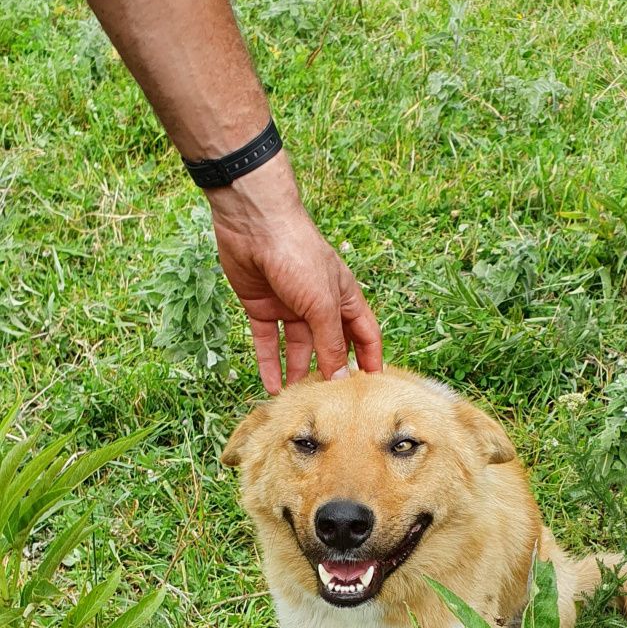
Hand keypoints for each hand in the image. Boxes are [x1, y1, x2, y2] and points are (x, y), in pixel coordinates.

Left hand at [207, 150, 382, 391]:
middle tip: (330, 402)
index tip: (370, 388)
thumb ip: (331, 342)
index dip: (370, 359)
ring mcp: (290, 306)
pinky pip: (268, 342)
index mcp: (343, 297)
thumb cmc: (299, 254)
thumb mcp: (322, 304)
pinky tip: (270, 386)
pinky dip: (269, 363)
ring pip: (298, 347)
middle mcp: (319, 303)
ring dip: (298, 372)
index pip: (364, 334)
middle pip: (329, 344)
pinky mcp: (262, 307)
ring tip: (298, 400)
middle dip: (330, 371)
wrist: (254, 225)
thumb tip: (341, 376)